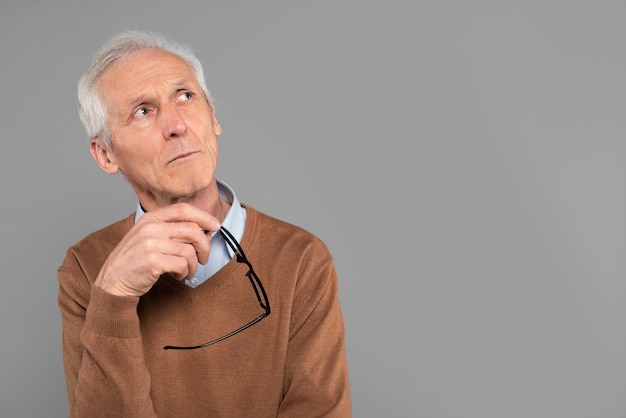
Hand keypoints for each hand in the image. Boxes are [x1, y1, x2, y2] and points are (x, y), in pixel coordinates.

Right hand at [94, 203, 220, 296]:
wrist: (112, 280)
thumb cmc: (135, 260)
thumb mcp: (150, 237)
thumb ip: (173, 230)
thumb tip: (205, 231)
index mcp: (151, 218)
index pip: (184, 209)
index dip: (204, 217)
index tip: (216, 226)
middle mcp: (150, 228)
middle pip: (192, 229)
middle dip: (205, 246)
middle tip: (204, 258)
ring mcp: (150, 244)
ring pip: (190, 250)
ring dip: (194, 264)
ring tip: (188, 271)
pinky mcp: (152, 261)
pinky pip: (182, 264)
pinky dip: (185, 272)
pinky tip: (178, 275)